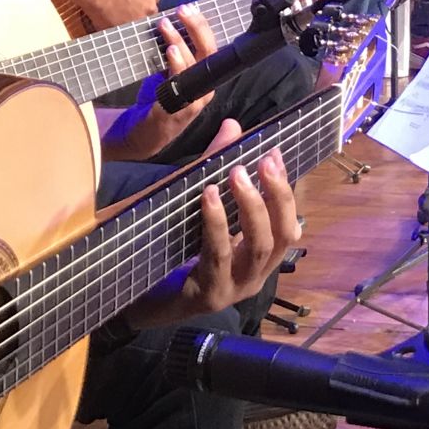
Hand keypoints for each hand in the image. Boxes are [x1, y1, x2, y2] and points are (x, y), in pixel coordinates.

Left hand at [101, 4, 238, 162]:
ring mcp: (194, 102)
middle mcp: (205, 90)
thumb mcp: (170, 74)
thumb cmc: (159, 101)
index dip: (203, 26)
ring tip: (167, 27)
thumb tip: (169, 24)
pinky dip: (177, 66)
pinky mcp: (178, 112)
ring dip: (180, 43)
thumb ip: (174, 55)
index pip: (211, 47)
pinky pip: (180, 85)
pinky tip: (170, 52)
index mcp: (206, 78)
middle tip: (183, 10)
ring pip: (195, 67)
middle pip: (209, 53)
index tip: (191, 8)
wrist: (143, 135)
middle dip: (197, 28)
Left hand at [125, 147, 300, 327]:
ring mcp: (236, 288)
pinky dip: (217, 225)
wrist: (140, 302)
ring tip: (235, 175)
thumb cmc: (174, 253)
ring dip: (250, 207)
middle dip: (276, 195)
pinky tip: (207, 198)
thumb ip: (216, 169)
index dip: (285, 188)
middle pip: (283, 235)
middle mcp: (256, 274)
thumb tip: (232, 126)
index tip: (274, 153)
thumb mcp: (199, 208)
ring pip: (258, 247)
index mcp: (260, 255)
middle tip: (261, 162)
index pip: (288, 221)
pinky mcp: (210, 296)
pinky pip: (219, 256)